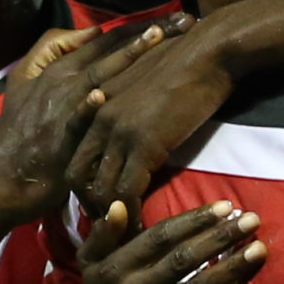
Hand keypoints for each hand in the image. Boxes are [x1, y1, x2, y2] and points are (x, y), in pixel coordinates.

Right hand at [0, 21, 179, 223]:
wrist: (6, 178)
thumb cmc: (20, 131)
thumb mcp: (24, 81)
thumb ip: (51, 50)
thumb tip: (90, 33)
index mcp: (59, 69)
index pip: (105, 40)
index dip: (137, 26)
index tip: (169, 17)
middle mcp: (63, 83)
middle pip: (111, 51)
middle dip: (148, 33)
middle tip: (183, 19)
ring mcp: (62, 110)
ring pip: (100, 76)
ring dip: (129, 56)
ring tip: (158, 38)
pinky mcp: (61, 140)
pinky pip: (76, 121)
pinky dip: (87, 107)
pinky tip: (102, 96)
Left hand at [66, 19, 234, 213]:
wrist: (208, 50)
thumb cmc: (185, 61)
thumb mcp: (143, 81)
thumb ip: (130, 104)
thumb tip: (137, 127)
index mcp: (97, 104)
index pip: (75, 152)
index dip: (83, 181)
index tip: (98, 199)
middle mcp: (99, 119)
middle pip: (77, 175)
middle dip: (89, 204)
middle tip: (108, 222)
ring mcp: (118, 133)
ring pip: (99, 189)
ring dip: (111, 216)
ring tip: (125, 232)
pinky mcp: (143, 145)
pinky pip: (127, 192)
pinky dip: (131, 216)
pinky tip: (142, 227)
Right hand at [72, 199, 261, 283]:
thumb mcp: (92, 267)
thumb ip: (104, 235)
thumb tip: (118, 205)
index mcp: (117, 269)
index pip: (160, 237)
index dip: (194, 220)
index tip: (225, 206)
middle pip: (183, 259)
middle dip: (220, 237)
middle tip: (251, 220)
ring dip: (230, 269)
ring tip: (258, 250)